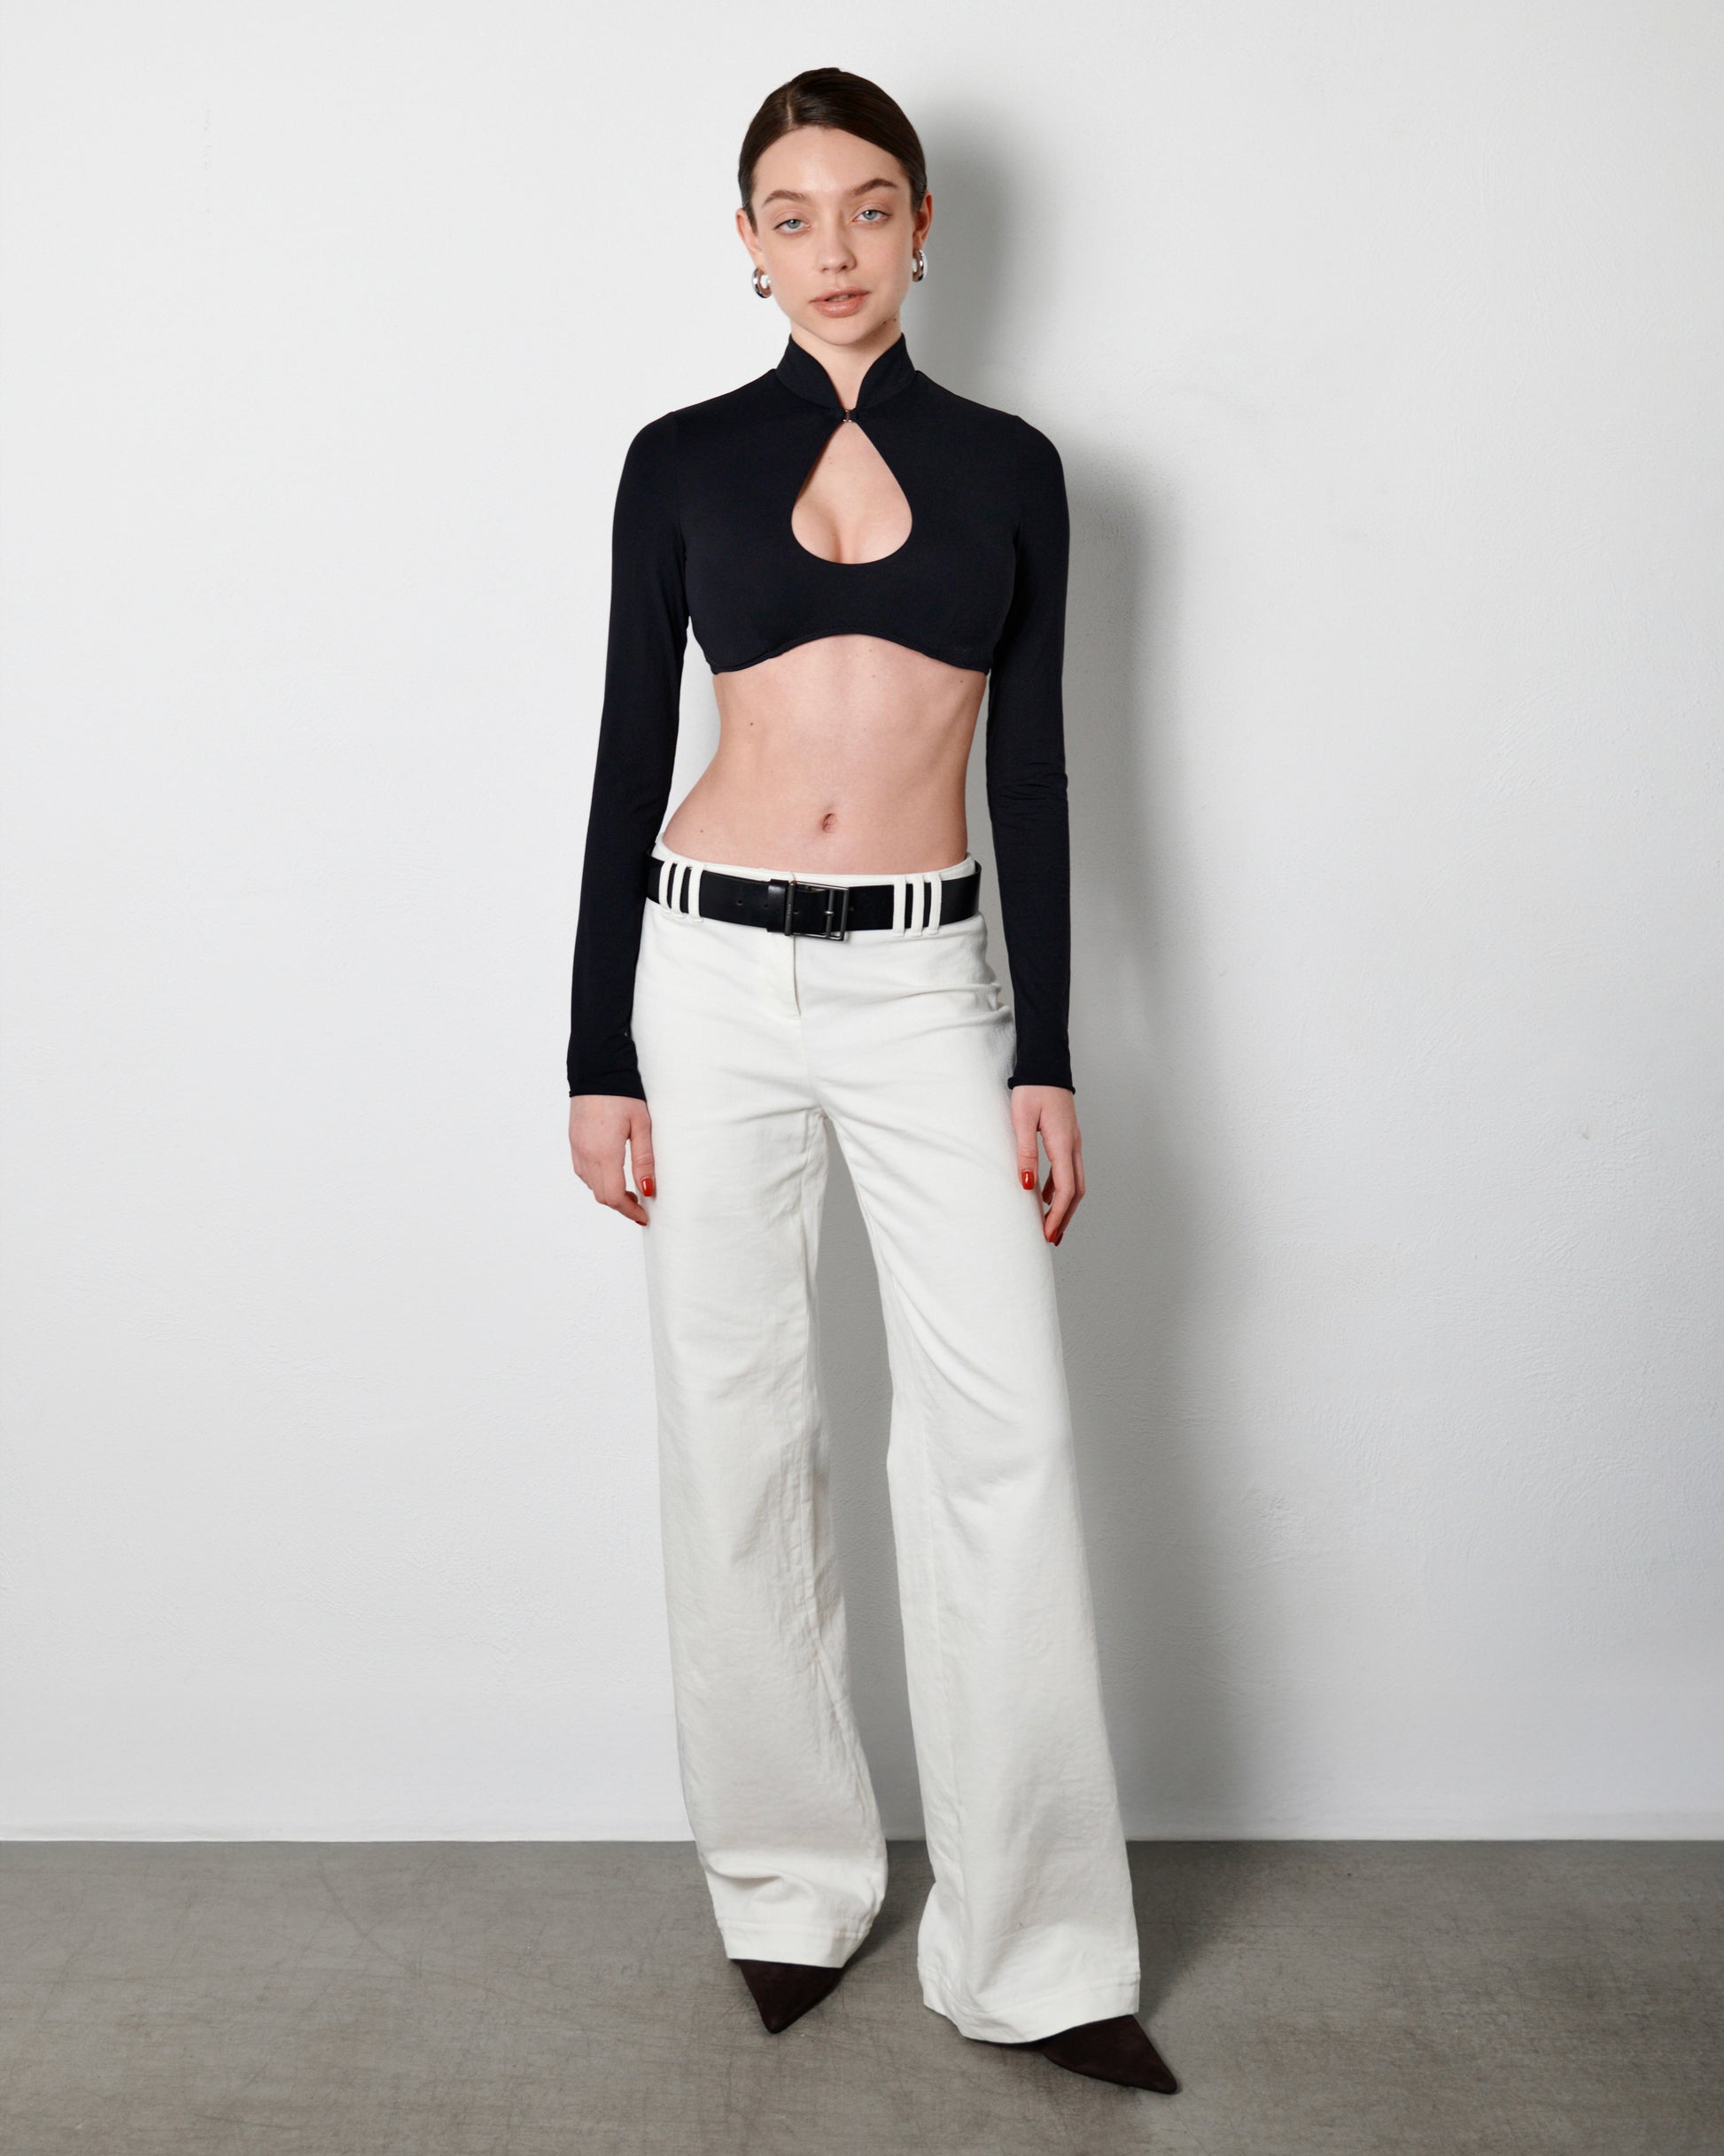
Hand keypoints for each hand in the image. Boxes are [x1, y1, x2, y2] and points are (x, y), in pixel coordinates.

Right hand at [569, 1094, 655, 1226]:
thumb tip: (648, 1189)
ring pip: (591, 1186)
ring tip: (629, 1190)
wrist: (597, 1070)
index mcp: (604, 1152)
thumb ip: (644, 1160)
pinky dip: (598, 1180)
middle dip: (621, 1205)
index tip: (644, 1215)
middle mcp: (586, 1154)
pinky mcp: (574, 1143)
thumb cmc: (623, 1094)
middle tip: (640, 1204)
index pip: (614, 1196)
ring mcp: (577, 1149)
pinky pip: (583, 1172)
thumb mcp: (642, 1126)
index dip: (629, 1210)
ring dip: (609, 1193)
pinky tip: (612, 1173)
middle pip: (601, 1196)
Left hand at [1010, 1085, 1083, 1244]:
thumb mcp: (1021, 1121)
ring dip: (1064, 1204)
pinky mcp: (1068, 1137)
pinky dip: (1059, 1188)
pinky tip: (1043, 1194)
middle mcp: (1073, 1145)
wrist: (1045, 1065)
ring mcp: (1073, 1141)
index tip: (1048, 1233)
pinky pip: (1069, 1169)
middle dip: (1065, 1216)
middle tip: (1051, 1236)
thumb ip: (1025, 1154)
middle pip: (1076, 1191)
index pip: (1065, 1189)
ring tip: (1049, 1222)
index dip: (1057, 1215)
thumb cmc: (1032, 1090)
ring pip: (1075, 1181)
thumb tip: (1027, 1186)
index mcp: (1063, 1144)